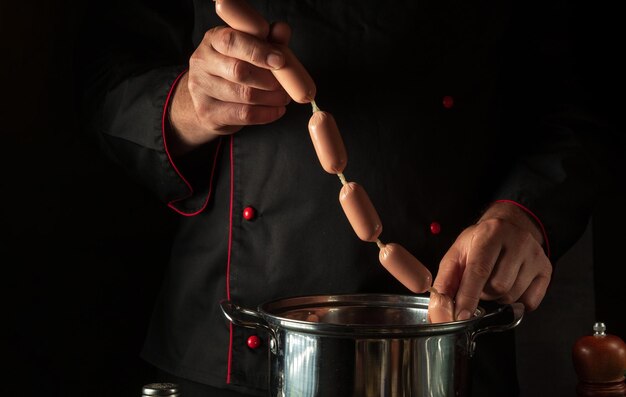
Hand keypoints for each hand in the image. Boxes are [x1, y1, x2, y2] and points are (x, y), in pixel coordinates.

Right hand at [167, 22, 292, 154]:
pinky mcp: (208, 113)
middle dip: (268, 79)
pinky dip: (266, 114)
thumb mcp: (249, 50)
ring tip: (284, 98)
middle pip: (238, 70)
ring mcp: (201, 89)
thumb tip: (282, 29)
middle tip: (284, 85)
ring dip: (271, 98)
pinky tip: (277, 110)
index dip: (258, 51)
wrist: (207, 102)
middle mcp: (202, 62)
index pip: (232, 41)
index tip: (280, 61)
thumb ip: (267, 40)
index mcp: (213, 40)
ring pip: (244, 94)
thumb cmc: (234, 69)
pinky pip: (244, 114)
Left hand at [432, 201, 551, 319]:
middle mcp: (517, 241)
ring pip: (512, 297)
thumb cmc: (480, 242)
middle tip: (480, 282)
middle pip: (497, 287)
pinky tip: (511, 284)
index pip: (479, 270)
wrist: (510, 227)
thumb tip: (438, 310)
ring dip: (497, 298)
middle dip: (483, 294)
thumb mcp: (457, 254)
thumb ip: (445, 281)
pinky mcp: (546, 270)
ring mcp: (535, 256)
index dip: (468, 296)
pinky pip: (529, 302)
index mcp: (490, 234)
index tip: (461, 316)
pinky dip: (516, 302)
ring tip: (494, 280)